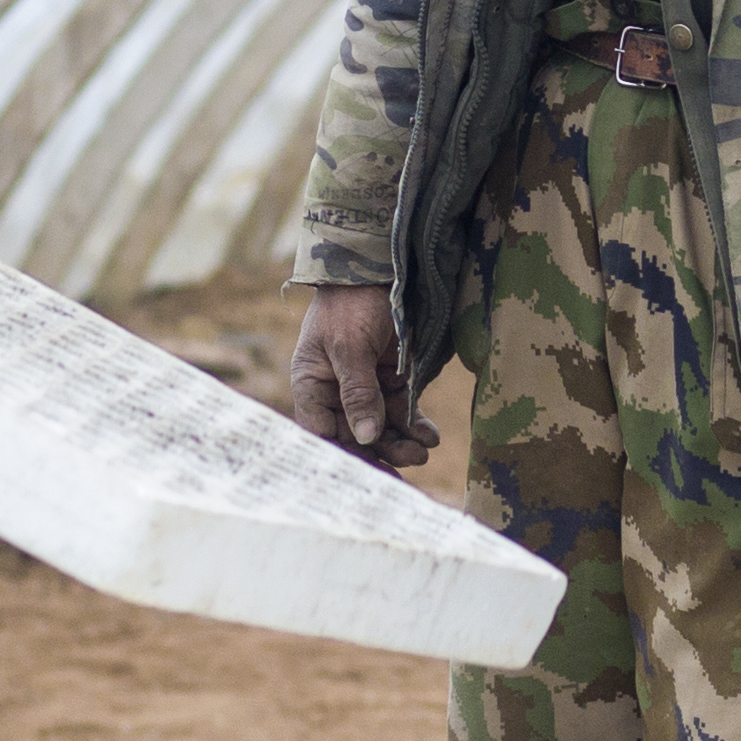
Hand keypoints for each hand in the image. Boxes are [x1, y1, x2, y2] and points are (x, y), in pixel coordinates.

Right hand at [287, 285, 436, 466]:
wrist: (378, 267)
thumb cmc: (351, 303)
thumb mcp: (349, 345)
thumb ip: (358, 391)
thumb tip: (363, 437)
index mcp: (311, 384)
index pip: (321, 432)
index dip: (341, 455)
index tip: (367, 473)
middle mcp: (335, 391)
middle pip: (354, 436)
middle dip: (381, 452)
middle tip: (410, 465)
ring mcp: (364, 387)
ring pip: (381, 428)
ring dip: (401, 443)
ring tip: (424, 451)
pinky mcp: (390, 379)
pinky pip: (401, 411)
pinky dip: (414, 425)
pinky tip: (429, 435)